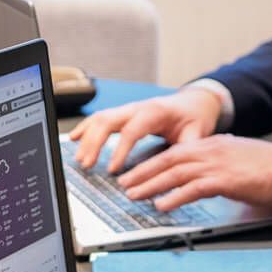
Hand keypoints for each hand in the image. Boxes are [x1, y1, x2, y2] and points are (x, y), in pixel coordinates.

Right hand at [67, 88, 223, 174]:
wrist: (195, 102)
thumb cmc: (195, 117)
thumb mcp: (197, 133)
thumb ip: (187, 150)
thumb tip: (178, 170)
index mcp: (155, 112)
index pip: (132, 130)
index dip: (120, 149)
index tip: (112, 169)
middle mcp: (138, 108)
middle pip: (108, 120)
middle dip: (94, 142)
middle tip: (87, 164)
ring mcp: (128, 109)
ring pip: (100, 118)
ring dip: (87, 138)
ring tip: (81, 159)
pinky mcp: (124, 114)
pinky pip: (100, 118)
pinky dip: (86, 128)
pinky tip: (74, 138)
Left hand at [115, 137, 271, 212]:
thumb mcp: (240, 164)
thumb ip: (220, 171)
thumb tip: (206, 185)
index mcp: (215, 145)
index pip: (175, 152)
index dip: (152, 163)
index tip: (136, 173)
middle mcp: (212, 150)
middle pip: (168, 159)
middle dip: (143, 172)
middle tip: (124, 184)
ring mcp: (219, 163)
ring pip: (175, 172)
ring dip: (151, 185)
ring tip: (133, 195)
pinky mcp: (227, 179)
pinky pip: (194, 188)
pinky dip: (175, 196)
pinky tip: (162, 205)